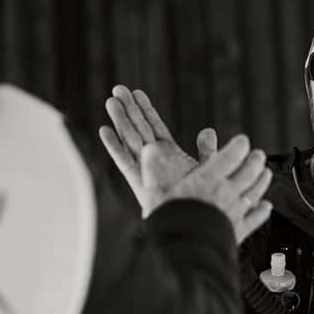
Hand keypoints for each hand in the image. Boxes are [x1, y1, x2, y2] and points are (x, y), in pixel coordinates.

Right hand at [99, 85, 201, 215]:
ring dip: (121, 121)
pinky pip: (126, 162)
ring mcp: (146, 170)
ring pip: (131, 140)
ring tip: (111, 101)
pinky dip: (115, 147)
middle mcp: (154, 160)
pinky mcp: (141, 183)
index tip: (137, 92)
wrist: (195, 225)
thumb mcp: (208, 170)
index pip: (155, 126)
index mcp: (168, 155)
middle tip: (118, 88)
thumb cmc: (202, 201)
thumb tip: (208, 130)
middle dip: (129, 109)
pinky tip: (105, 131)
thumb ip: (207, 151)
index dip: (146, 109)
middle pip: (139, 129)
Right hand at [141, 134, 272, 244]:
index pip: (231, 156)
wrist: (183, 252)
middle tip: (258, 154)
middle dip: (256, 160)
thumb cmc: (169, 221)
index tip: (242, 141)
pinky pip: (256, 218)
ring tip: (266, 173)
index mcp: (207, 179)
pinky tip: (266, 206)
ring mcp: (234, 212)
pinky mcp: (238, 231)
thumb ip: (154, 169)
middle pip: (249, 172)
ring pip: (256, 191)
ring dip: (263, 180)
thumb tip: (149, 151)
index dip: (239, 146)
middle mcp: (226, 193)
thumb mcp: (155, 191)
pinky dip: (262, 211)